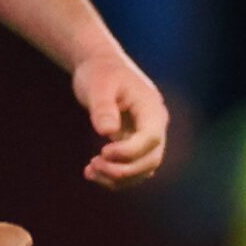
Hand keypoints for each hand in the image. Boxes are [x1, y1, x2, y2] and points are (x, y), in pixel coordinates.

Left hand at [72, 50, 168, 188]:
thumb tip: (107, 132)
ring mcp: (147, 137)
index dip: (129, 151)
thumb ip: (103, 108)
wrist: (103, 68)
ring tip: (90, 170)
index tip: (102, 151)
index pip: (151, 138)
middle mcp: (155, 125)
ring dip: (119, 177)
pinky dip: (116, 176)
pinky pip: (133, 168)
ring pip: (144, 169)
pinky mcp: (136, 144)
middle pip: (152, 159)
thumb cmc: (101, 74)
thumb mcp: (99, 86)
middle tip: (93, 164)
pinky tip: (92, 171)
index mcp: (152, 108)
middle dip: (124, 169)